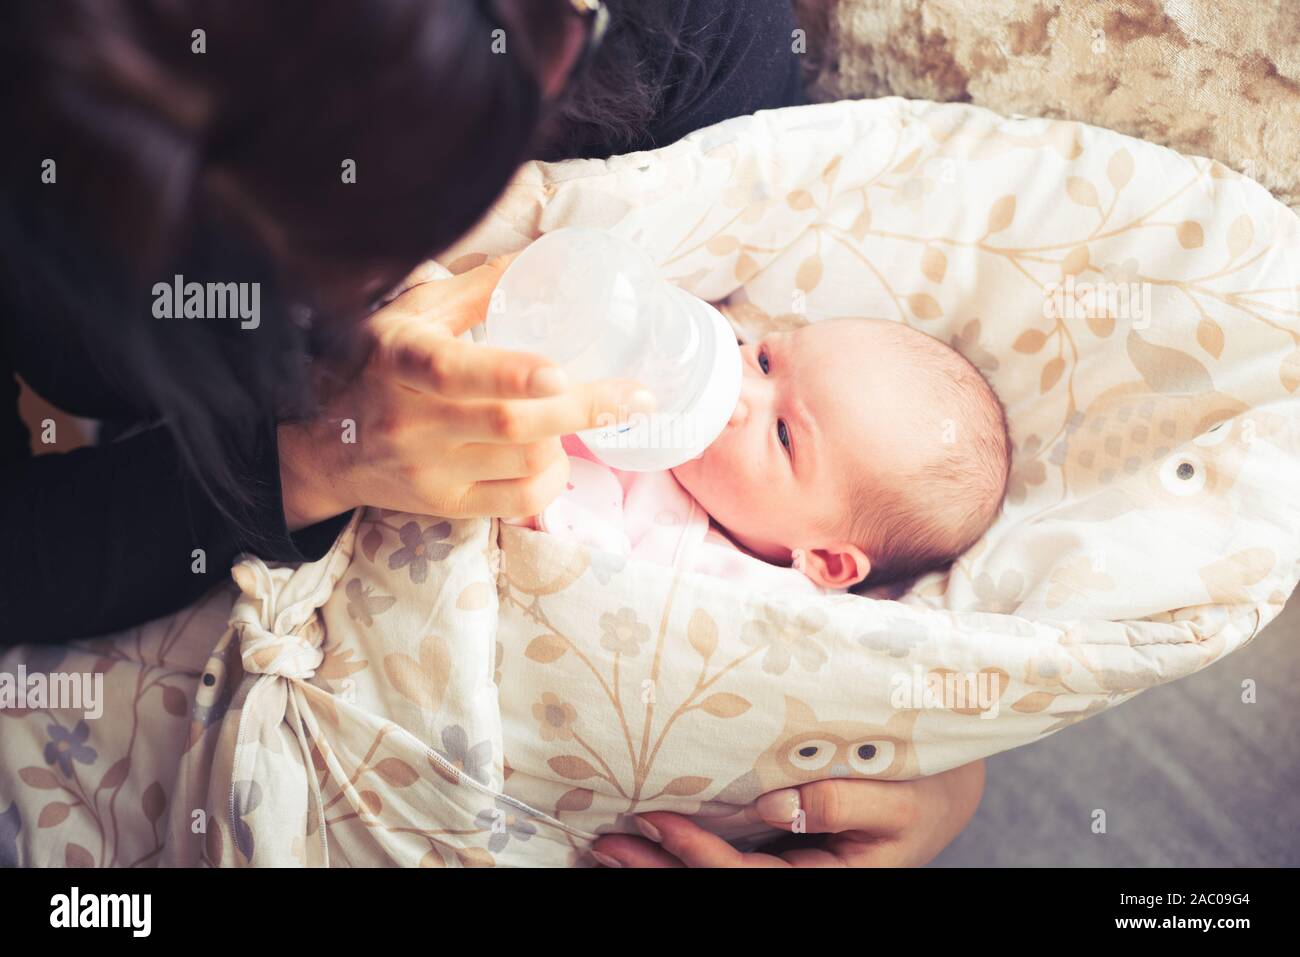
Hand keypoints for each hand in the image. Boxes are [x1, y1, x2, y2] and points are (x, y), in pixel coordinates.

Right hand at [278, 257, 653, 527]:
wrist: (321, 447)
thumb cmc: (375, 364)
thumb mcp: (412, 314)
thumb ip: (476, 289)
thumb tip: (542, 257)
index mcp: (401, 360)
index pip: (453, 371)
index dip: (511, 375)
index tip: (560, 372)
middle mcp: (410, 420)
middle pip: (511, 424)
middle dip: (585, 409)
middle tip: (637, 396)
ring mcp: (427, 470)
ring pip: (523, 462)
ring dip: (566, 438)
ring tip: (576, 415)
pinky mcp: (443, 504)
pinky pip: (517, 501)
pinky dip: (552, 478)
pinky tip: (556, 455)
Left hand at [590, 759, 984, 867]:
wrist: (940, 794)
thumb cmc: (923, 791)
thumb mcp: (899, 799)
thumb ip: (847, 802)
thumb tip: (778, 804)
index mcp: (828, 879)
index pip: (750, 880)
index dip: (700, 856)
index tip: (658, 821)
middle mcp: (800, 879)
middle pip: (719, 886)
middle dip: (659, 870)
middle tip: (605, 844)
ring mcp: (785, 866)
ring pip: (716, 875)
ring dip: (658, 865)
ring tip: (606, 846)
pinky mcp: (776, 848)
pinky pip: (725, 855)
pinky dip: (681, 849)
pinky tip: (646, 837)